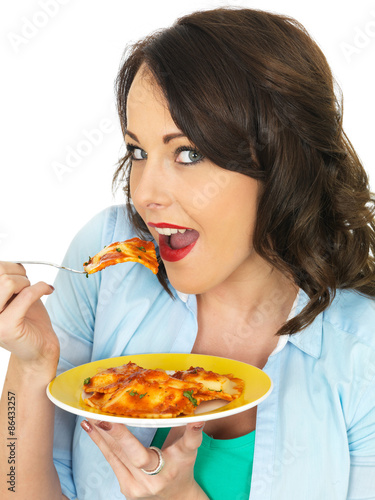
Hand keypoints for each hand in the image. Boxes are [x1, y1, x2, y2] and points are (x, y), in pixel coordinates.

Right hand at [0, 262, 58, 370]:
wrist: (38, 349)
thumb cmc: (27, 321)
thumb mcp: (13, 296)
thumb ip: (6, 280)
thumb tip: (10, 263)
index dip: (7, 267)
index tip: (19, 273)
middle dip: (18, 273)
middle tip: (28, 283)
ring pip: (7, 282)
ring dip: (26, 282)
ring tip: (33, 290)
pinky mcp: (6, 327)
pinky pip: (25, 296)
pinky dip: (40, 288)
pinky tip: (48, 290)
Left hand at [81, 419, 208, 499]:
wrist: (174, 499)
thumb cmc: (181, 467)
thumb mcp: (189, 449)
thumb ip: (188, 428)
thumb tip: (194, 405)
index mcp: (181, 461)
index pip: (188, 445)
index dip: (191, 432)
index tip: (196, 420)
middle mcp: (160, 477)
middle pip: (139, 455)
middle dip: (120, 435)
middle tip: (106, 419)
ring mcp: (140, 486)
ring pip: (119, 456)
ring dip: (102, 434)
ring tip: (90, 416)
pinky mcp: (126, 488)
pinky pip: (111, 460)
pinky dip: (100, 442)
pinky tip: (89, 427)